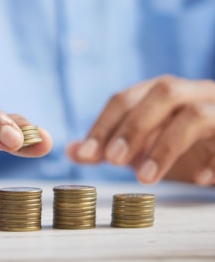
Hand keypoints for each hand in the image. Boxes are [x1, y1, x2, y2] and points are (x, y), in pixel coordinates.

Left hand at [67, 75, 214, 185]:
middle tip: (112, 160)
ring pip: (194, 115)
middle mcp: (190, 92)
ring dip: (165, 147)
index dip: (103, 124)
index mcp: (160, 92)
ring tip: (145, 178)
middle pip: (162, 93)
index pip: (125, 99)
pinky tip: (199, 180)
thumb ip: (108, 146)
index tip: (86, 154)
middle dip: (134, 126)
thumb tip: (72, 151)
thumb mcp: (140, 146)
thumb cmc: (175, 145)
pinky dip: (213, 159)